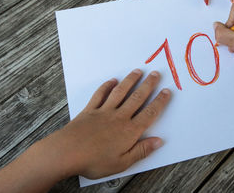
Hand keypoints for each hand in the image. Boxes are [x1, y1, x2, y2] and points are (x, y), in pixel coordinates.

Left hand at [38, 69, 170, 179]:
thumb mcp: (122, 163)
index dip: (160, 101)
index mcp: (129, 131)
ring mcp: (104, 111)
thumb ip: (141, 151)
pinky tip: (112, 81)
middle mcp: (119, 117)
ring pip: (121, 92)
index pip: (149, 113)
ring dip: (130, 81)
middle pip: (137, 98)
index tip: (167, 91)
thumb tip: (158, 141)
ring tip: (138, 71)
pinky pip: (100, 94)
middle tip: (155, 74)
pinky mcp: (90, 110)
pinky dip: (106, 86)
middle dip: (148, 85)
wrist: (67, 152)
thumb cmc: (94, 161)